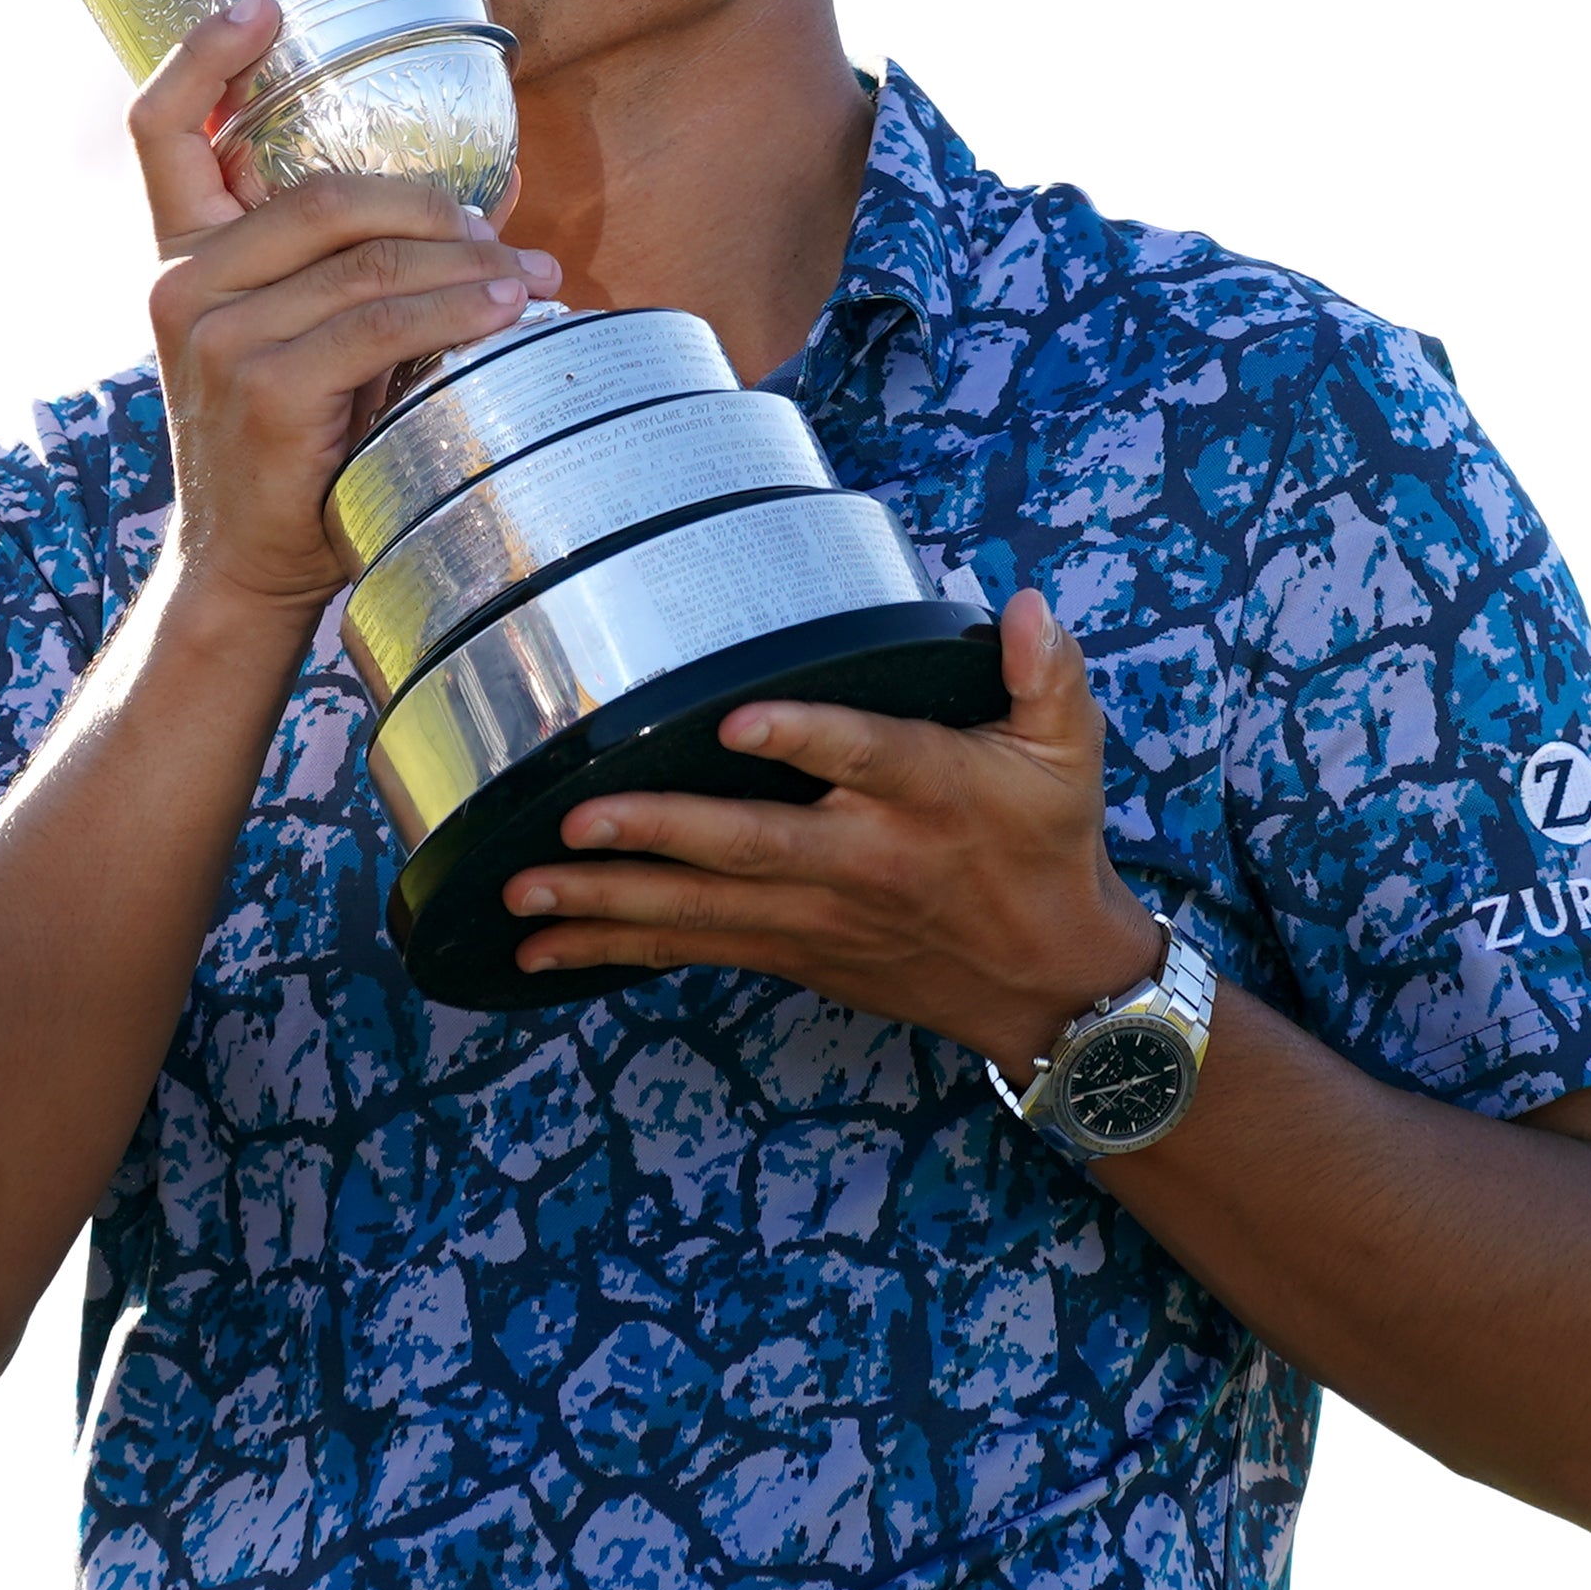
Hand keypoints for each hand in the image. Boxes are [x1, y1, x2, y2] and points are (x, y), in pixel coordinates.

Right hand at [133, 0, 556, 621]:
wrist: (251, 568)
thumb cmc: (300, 448)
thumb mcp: (311, 337)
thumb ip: (360, 266)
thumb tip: (492, 192)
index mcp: (182, 259)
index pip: (162, 133)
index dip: (203, 58)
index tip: (263, 6)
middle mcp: (181, 285)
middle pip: (323, 193)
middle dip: (434, 204)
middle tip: (510, 231)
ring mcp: (214, 336)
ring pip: (365, 258)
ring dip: (468, 262)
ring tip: (532, 276)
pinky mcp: (261, 386)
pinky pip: (380, 323)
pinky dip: (455, 310)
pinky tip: (505, 310)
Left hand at [500, 589, 1167, 1072]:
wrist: (1048, 984)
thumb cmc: (1049, 846)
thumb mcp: (1068, 753)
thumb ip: (1045, 673)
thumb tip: (1024, 606)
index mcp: (930, 793)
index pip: (865, 756)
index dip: (804, 738)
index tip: (739, 719)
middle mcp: (865, 857)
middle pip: (753, 845)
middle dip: (660, 834)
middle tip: (577, 819)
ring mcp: (821, 913)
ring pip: (704, 909)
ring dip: (609, 901)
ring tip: (522, 890)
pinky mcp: (792, 950)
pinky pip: (694, 949)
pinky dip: (615, 951)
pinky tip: (540, 951)